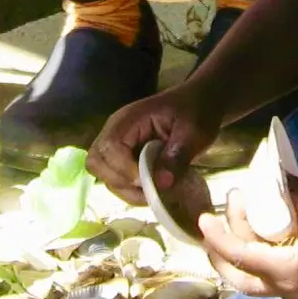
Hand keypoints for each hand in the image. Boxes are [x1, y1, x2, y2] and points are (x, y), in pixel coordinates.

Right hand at [87, 85, 222, 204]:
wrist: (201, 104)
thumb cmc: (196, 113)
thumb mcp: (194, 132)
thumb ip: (177, 156)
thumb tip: (162, 183)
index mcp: (129, 120)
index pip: (110, 148)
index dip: (125, 169)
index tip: (148, 182)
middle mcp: (116, 131)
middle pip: (96, 162)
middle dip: (121, 183)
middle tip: (150, 192)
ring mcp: (117, 144)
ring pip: (103, 174)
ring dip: (126, 190)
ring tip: (153, 195)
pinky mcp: (124, 157)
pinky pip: (116, 177)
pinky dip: (130, 190)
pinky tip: (152, 191)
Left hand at [199, 184, 297, 298]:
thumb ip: (290, 192)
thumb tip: (267, 175)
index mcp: (286, 272)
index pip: (237, 256)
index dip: (216, 236)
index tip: (202, 217)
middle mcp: (286, 291)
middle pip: (237, 279)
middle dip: (219, 253)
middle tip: (212, 226)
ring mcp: (297, 296)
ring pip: (252, 284)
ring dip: (237, 260)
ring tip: (232, 232)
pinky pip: (269, 281)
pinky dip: (256, 262)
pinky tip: (259, 241)